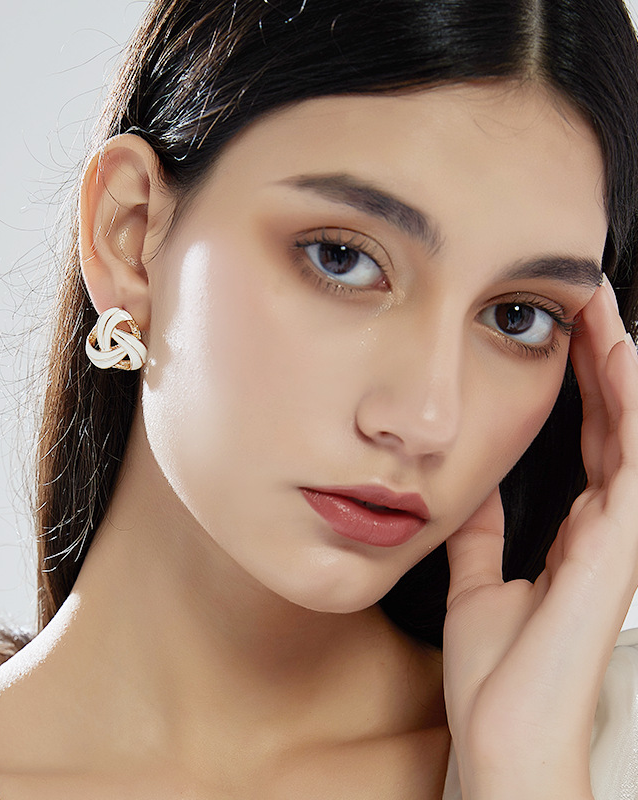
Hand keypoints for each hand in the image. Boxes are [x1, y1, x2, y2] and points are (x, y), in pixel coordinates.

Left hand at [442, 278, 637, 799]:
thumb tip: (468, 491)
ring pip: (630, 431)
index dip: (578, 388)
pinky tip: (621, 358)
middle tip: (586, 301)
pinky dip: (629, 406)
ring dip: (619, 368)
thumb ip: (481, 538)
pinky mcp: (620, 543)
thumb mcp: (478, 585)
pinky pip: (630, 459)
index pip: (584, 441)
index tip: (560, 336)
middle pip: (610, 424)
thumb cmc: (497, 672)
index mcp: (573, 532)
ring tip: (603, 310)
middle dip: (600, 362)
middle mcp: (604, 525)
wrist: (502, 730)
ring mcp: (619, 533)